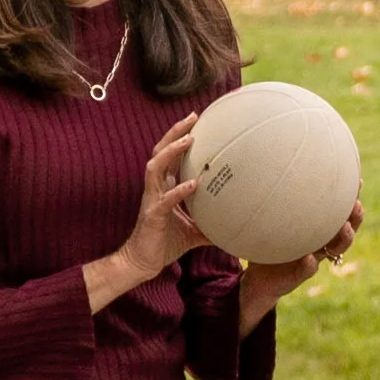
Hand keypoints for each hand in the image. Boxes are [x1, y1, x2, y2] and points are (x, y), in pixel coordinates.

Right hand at [85, 116, 202, 308]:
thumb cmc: (165, 243)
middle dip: (175, 132)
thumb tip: (236, 228)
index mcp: (164, 187)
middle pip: (161, 151)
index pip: (171, 155)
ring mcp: (152, 200)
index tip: (196, 121)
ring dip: (171, 151)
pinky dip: (179, 190)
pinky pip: (166, 199)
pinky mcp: (152, 215)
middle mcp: (156, 188)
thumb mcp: (194, 232)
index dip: (180, 136)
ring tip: (188, 139)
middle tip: (192, 117)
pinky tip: (193, 184)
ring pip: (156, 167)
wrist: (143, 262)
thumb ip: (211, 224)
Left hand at [237, 194, 362, 329]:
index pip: (340, 211)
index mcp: (318, 228)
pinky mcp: (298, 275)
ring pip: (335, 251)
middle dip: (355, 218)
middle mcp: (320, 243)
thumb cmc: (268, 241)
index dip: (351, 198)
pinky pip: (307, 270)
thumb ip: (282, 198)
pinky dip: (309, 265)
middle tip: (357, 205)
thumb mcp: (275, 217)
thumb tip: (278, 164)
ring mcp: (312, 258)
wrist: (257, 277)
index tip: (358, 182)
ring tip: (344, 228)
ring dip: (343, 239)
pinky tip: (308, 258)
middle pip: (346, 230)